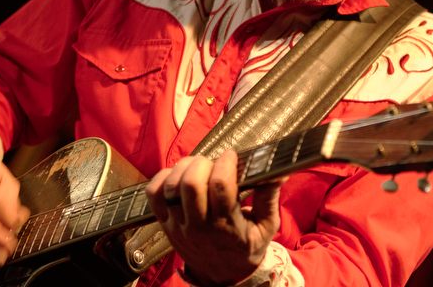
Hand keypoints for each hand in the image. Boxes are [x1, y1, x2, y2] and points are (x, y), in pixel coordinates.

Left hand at [145, 150, 282, 285]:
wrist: (222, 276)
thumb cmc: (246, 245)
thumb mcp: (266, 226)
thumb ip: (269, 197)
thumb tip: (279, 171)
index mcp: (227, 226)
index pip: (221, 186)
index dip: (226, 163)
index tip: (233, 156)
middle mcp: (199, 226)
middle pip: (190, 183)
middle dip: (203, 163)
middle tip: (213, 163)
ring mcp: (178, 225)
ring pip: (171, 186)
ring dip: (183, 168)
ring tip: (198, 167)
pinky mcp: (163, 223)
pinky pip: (152, 194)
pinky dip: (161, 178)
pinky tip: (177, 176)